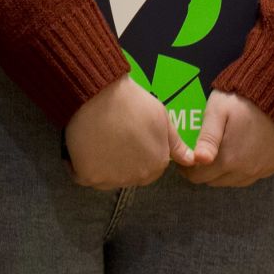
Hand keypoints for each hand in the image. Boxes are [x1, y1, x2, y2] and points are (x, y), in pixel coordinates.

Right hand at [65, 75, 193, 190]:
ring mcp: (112, 179)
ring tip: (99, 138)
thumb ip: (176, 144)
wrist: (99, 94)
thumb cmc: (132, 102)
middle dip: (121, 161)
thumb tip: (192, 161)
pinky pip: (83, 176)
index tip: (129, 136)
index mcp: (157, 163)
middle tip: (113, 136)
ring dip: (102, 165)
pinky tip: (83, 144)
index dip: (138, 151)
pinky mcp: (88, 176)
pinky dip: (81, 165)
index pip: (150, 167)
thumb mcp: (162, 119)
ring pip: (106, 178)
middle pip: (128, 175)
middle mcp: (137, 177)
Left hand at [180, 92, 273, 186]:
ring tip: (220, 151)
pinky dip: (241, 169)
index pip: (198, 177)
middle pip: (214, 181)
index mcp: (228, 159)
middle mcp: (245, 170)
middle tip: (203, 152)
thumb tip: (198, 160)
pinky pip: (251, 176)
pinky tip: (239, 153)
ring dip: (223, 172)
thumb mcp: (219, 112)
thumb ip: (207, 137)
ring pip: (232, 181)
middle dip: (204, 170)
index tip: (186, 158)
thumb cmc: (244, 99)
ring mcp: (261, 170)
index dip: (188, 169)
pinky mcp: (273, 166)